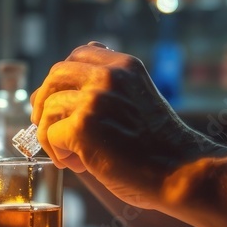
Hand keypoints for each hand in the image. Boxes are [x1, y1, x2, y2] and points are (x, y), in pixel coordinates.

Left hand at [30, 42, 214, 208]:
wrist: (181, 172)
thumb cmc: (160, 146)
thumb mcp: (139, 99)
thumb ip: (110, 88)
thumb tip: (64, 87)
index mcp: (125, 67)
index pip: (79, 54)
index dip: (62, 78)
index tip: (59, 99)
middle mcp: (109, 76)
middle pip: (56, 75)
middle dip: (45, 102)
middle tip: (49, 127)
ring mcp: (95, 100)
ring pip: (48, 109)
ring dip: (51, 135)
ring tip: (72, 156)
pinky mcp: (83, 127)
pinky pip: (50, 136)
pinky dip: (58, 153)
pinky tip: (77, 165)